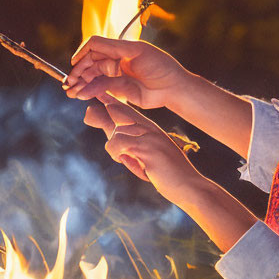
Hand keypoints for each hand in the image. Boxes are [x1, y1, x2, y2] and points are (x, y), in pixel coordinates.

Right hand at [64, 37, 187, 109]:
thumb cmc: (160, 66)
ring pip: (92, 77)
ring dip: (80, 83)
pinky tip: (81, 94)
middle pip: (90, 63)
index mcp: (120, 48)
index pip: (95, 46)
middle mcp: (116, 60)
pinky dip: (89, 90)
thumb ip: (113, 49)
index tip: (74, 62)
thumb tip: (91, 50)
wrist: (173, 88)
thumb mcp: (137, 51)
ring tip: (70, 91)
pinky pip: (100, 88)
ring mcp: (116, 75)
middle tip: (68, 82)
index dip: (82, 53)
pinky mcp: (118, 89)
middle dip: (78, 72)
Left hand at [84, 96, 200, 204]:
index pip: (128, 110)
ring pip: (116, 132)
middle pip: (119, 112)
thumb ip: (134, 150)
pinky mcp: (147, 148)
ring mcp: (149, 136)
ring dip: (114, 148)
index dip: (111, 101)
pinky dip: (117, 154)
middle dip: (102, 112)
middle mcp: (151, 128)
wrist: (189, 186)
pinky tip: (126, 161)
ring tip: (123, 159)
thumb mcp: (150, 158)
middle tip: (89, 113)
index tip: (98, 93)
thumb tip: (117, 147)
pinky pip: (119, 144)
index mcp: (152, 129)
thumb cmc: (169, 175)